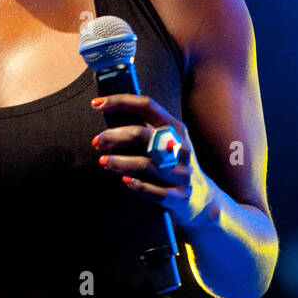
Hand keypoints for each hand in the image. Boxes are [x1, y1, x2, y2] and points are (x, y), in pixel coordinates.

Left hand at [90, 93, 217, 227]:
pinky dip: (137, 185)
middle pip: (141, 135)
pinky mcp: (179, 195)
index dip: (120, 101)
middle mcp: (180, 147)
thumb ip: (145, 128)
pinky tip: (124, 180)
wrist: (200, 195)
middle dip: (114, 136)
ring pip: (144, 164)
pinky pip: (154, 191)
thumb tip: (108, 113)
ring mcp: (181, 172)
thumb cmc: (172, 162)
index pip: (147, 106)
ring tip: (103, 161)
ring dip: (119, 162)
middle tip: (96, 142)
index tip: (96, 103)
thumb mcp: (166, 140)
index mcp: (175, 128)